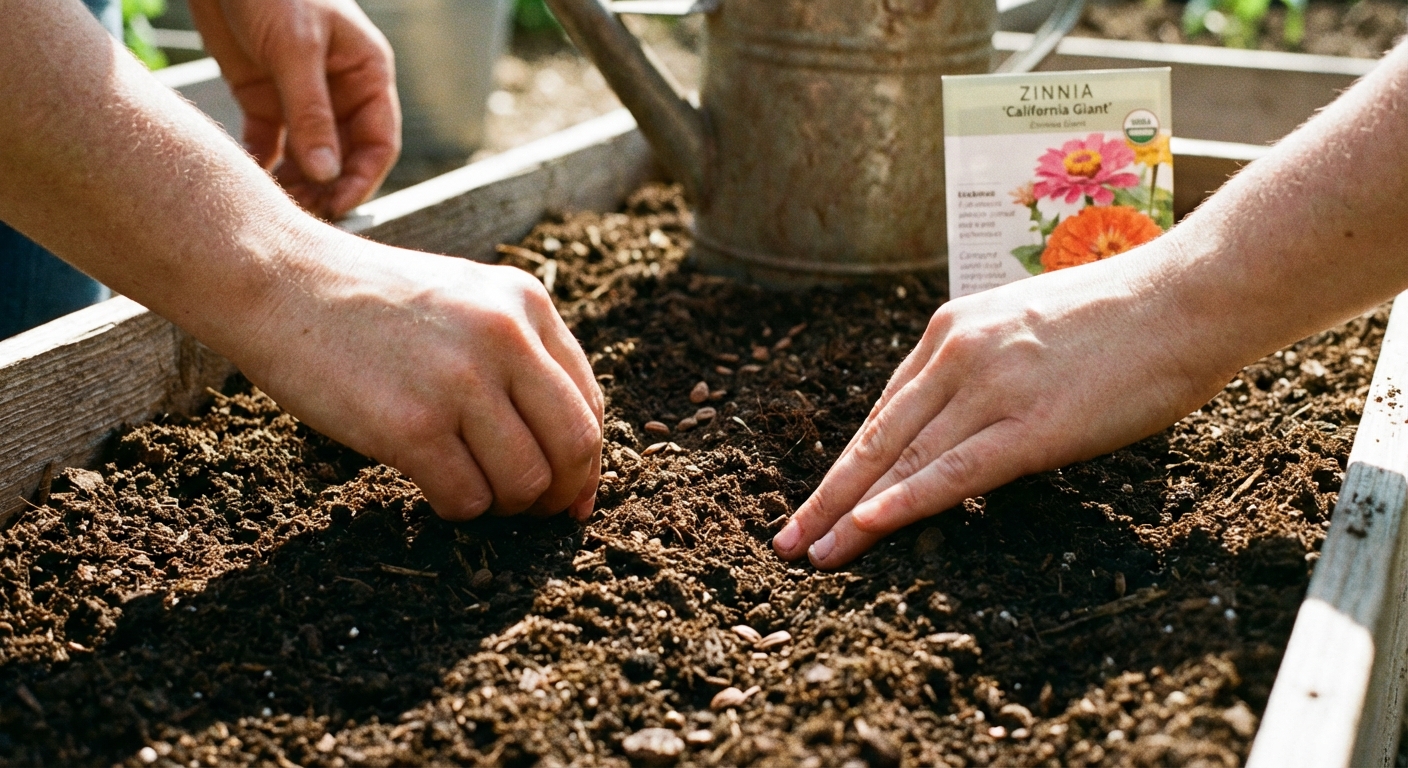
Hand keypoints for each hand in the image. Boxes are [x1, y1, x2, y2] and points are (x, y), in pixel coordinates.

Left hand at [189, 0, 399, 218]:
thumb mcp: (295, 48)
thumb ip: (311, 113)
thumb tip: (328, 175)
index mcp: (367, 75)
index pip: (378, 142)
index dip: (362, 179)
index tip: (338, 207)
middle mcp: (340, 91)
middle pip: (344, 156)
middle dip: (327, 188)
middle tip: (302, 216)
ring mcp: (302, 97)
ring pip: (309, 157)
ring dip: (296, 183)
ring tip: (275, 205)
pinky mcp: (263, 97)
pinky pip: (271, 144)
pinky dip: (264, 165)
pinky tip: (249, 181)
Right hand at [238, 234, 602, 521]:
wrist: (278, 281)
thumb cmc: (370, 303)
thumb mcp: (464, 298)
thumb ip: (519, 354)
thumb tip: (570, 454)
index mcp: (526, 303)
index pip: (589, 401)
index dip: (585, 462)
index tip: (571, 494)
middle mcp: (504, 337)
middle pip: (574, 446)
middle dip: (559, 492)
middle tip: (531, 511)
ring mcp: (459, 381)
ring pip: (525, 482)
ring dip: (504, 506)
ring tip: (472, 491)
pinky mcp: (411, 425)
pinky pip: (467, 499)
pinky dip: (456, 509)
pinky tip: (431, 487)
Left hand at [772, 250, 1237, 567]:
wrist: (1188, 294)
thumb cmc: (1126, 314)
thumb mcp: (1031, 325)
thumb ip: (989, 364)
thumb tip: (971, 411)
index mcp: (954, 328)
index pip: (887, 408)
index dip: (852, 459)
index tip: (823, 495)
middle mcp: (957, 354)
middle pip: (877, 437)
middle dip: (828, 494)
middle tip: (787, 539)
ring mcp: (991, 388)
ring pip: (902, 460)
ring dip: (850, 514)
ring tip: (812, 553)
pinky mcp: (1031, 424)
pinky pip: (953, 471)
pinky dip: (904, 502)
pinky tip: (866, 528)